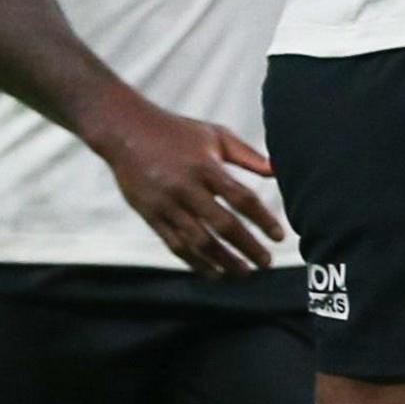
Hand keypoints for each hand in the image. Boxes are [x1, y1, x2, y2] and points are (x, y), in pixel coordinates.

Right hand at [90, 98, 283, 274]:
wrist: (124, 130)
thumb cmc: (177, 131)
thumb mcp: (215, 135)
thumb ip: (248, 156)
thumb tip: (279, 172)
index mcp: (205, 167)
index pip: (241, 198)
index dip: (263, 220)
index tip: (280, 236)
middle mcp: (185, 187)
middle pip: (223, 224)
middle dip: (248, 246)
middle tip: (266, 263)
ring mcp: (165, 203)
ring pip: (198, 241)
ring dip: (223, 260)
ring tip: (243, 273)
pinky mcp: (150, 215)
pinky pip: (175, 244)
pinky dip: (195, 262)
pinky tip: (214, 272)